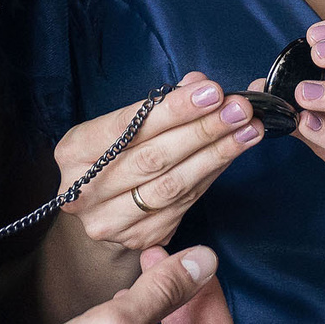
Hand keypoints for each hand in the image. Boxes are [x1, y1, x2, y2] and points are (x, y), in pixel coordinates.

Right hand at [54, 73, 259, 251]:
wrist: (103, 209)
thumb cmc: (118, 154)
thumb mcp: (125, 124)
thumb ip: (160, 104)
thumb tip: (200, 84)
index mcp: (75, 151)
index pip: (129, 126)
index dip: (175, 109)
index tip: (213, 92)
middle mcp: (85, 191)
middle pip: (154, 157)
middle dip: (203, 130)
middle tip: (240, 110)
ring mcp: (111, 221)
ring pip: (173, 185)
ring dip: (217, 154)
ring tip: (249, 130)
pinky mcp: (140, 239)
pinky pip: (185, 203)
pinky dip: (213, 175)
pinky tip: (233, 154)